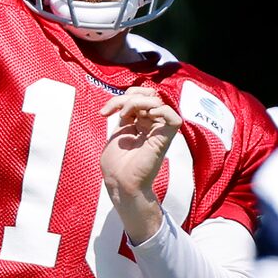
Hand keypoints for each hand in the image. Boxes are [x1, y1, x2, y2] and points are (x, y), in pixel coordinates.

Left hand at [101, 85, 181, 242]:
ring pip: (157, 102)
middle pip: (149, 95)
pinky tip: (146, 116)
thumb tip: (128, 99)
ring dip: (137, 102)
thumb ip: (124, 113)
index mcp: (140, 123)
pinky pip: (173, 117)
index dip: (121, 97)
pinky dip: (160, 110)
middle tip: (116, 111)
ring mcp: (158, 131)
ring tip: (125, 116)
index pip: (138, 97)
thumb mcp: (117, 132)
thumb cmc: (117, 165)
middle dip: (130, 96)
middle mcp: (151, 125)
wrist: (120, 183)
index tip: (105, 112)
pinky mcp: (165, 139)